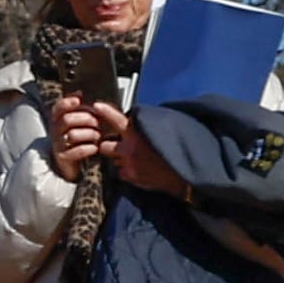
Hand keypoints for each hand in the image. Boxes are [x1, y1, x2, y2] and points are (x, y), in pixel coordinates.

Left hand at [42, 91, 170, 188]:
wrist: (187, 171)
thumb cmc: (178, 148)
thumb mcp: (166, 129)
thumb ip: (146, 125)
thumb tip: (135, 119)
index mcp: (138, 133)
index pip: (117, 119)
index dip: (106, 112)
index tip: (97, 106)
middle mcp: (129, 148)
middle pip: (104, 146)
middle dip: (110, 146)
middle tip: (121, 146)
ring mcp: (128, 163)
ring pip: (114, 160)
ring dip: (121, 159)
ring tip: (138, 158)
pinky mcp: (131, 176)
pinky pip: (122, 173)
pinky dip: (128, 171)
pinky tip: (141, 168)